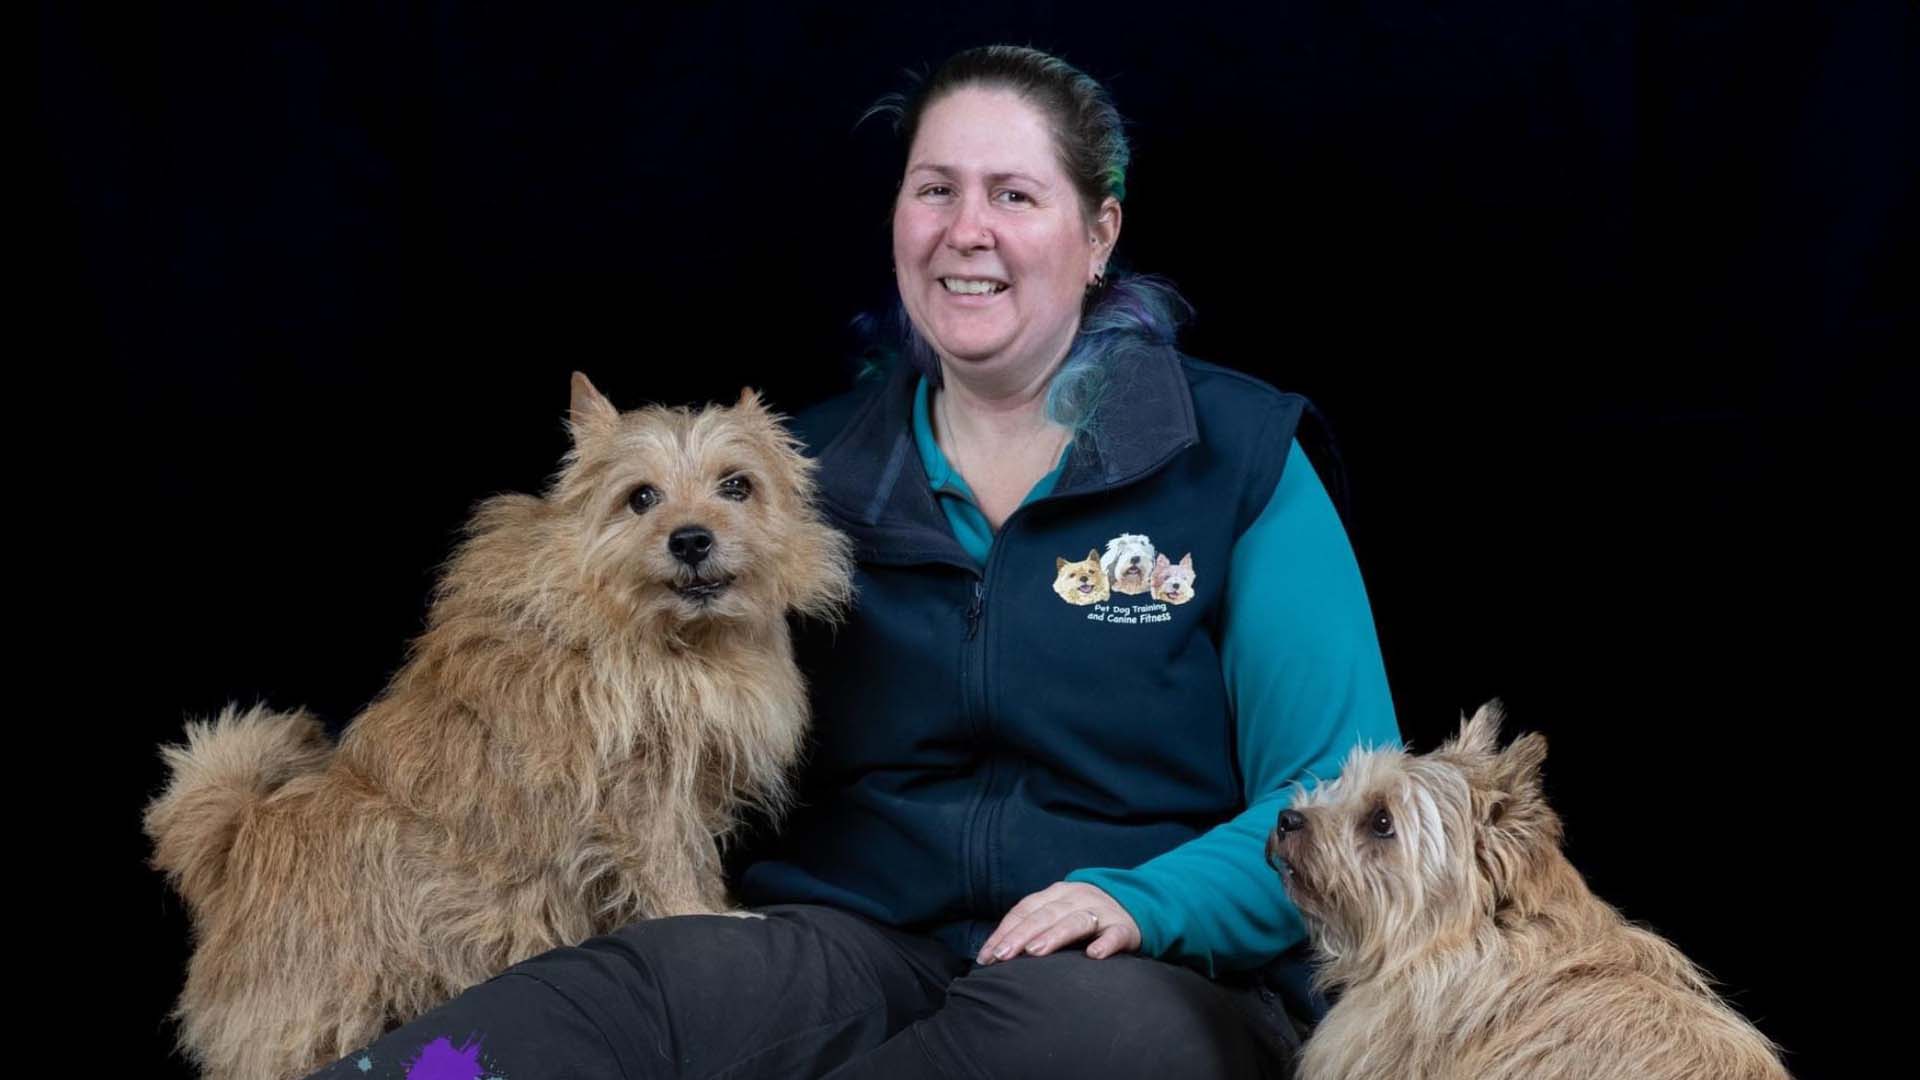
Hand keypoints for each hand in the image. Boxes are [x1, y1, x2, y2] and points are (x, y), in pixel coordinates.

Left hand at [976, 881, 1140, 963]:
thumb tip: (994, 953)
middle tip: (1003, 956)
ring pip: (1076, 921)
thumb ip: (1033, 926)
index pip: (1025, 909)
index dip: (1004, 931)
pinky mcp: (1125, 927)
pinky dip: (1106, 943)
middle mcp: (1078, 898)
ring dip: (1054, 935)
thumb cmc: (1085, 915)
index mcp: (1057, 893)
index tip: (987, 956)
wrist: (1136, 904)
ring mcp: (1102, 911)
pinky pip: (1115, 934)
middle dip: (1020, 935)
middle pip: (1045, 914)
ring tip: (1035, 952)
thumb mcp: (1058, 912)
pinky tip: (1094, 955)